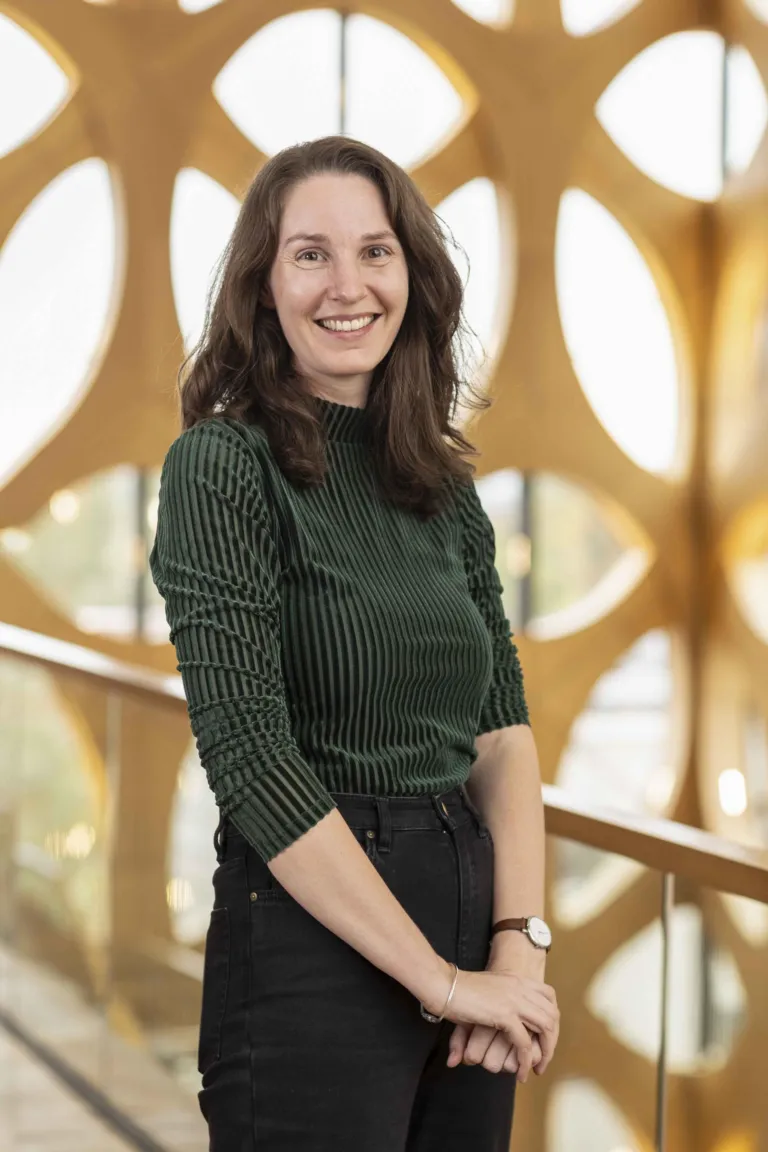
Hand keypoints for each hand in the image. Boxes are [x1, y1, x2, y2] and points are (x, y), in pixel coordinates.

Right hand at [426, 953, 558, 1081]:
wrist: (443, 984)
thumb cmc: (457, 991)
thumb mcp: (483, 999)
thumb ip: (494, 1016)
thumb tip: (496, 1032)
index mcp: (517, 979)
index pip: (549, 997)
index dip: (552, 1019)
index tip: (545, 1039)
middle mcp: (520, 987)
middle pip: (552, 1014)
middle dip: (552, 1040)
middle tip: (543, 1060)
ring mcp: (514, 999)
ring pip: (545, 1027)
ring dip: (545, 1052)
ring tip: (536, 1069)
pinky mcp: (505, 1014)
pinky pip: (525, 1043)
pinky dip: (525, 1061)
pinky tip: (521, 1073)